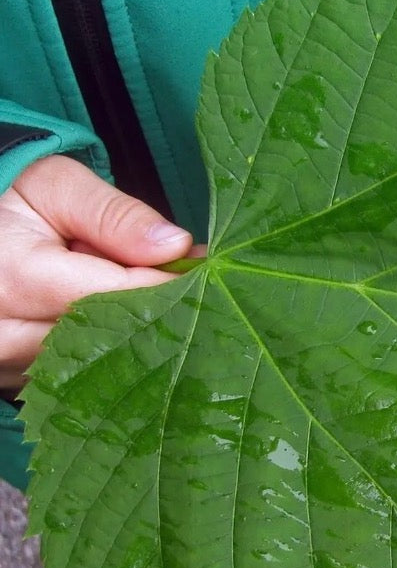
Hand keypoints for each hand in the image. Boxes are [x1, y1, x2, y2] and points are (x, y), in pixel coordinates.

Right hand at [0, 155, 193, 394]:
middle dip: (155, 310)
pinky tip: (116, 318)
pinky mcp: (11, 380)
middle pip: (112, 338)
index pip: (116, 296)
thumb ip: (115, 215)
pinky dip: (106, 348)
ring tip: (141, 291)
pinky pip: (79, 375)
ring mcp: (6, 362)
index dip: (169, 286)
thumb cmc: (15, 203)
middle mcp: (4, 332)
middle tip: (190, 284)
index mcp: (14, 278)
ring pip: (100, 363)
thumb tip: (177, 246)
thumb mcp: (58, 187)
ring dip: (129, 331)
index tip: (205, 271)